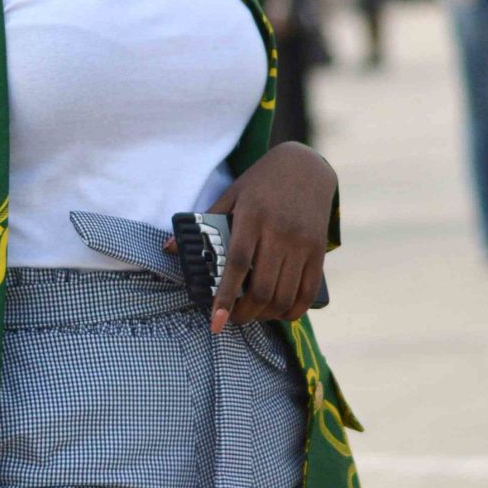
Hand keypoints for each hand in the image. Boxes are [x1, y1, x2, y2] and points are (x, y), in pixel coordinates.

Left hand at [194, 142, 336, 329]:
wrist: (305, 166)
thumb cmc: (261, 183)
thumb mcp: (231, 195)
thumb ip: (204, 223)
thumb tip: (169, 249)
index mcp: (252, 217)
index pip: (237, 264)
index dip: (225, 297)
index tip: (216, 321)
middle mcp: (279, 232)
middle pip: (262, 288)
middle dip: (245, 313)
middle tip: (232, 319)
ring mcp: (302, 243)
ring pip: (284, 295)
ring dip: (266, 315)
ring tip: (253, 314)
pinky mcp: (318, 250)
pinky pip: (307, 291)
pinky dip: (292, 310)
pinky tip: (279, 313)